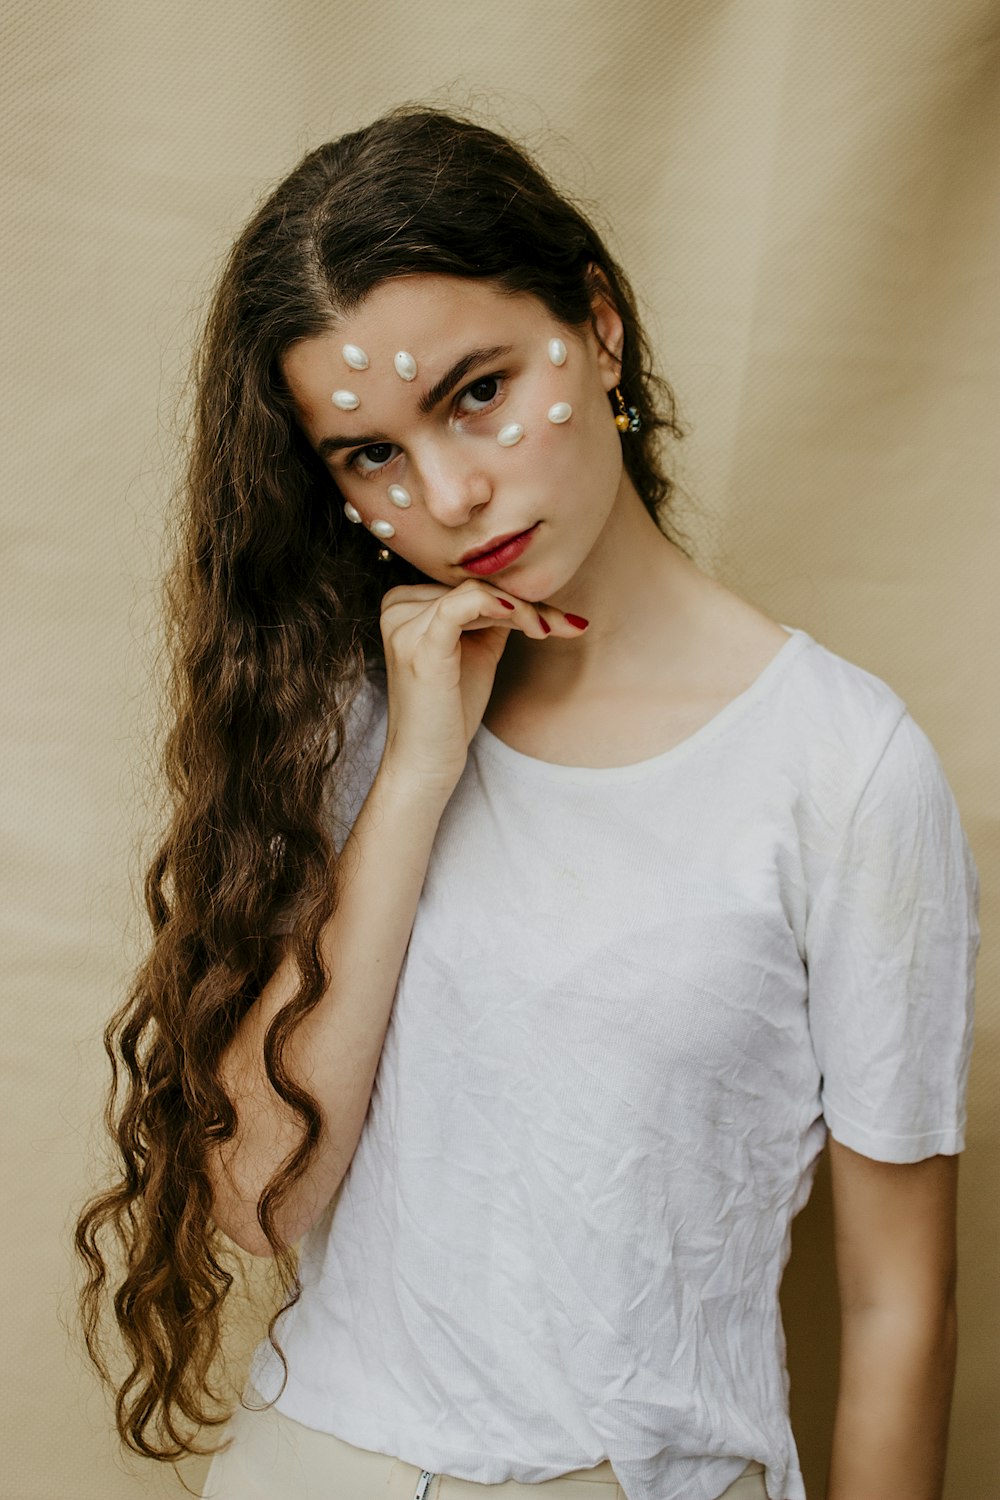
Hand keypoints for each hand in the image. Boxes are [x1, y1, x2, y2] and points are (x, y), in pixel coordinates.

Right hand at [377, 578, 587, 796]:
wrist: (426, 761)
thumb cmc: (450, 711)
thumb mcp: (476, 651)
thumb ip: (492, 618)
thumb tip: (528, 591)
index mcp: (404, 604)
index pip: (469, 584)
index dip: (517, 597)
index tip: (559, 618)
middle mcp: (397, 607)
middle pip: (475, 587)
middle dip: (527, 604)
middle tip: (569, 623)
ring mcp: (403, 626)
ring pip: (477, 594)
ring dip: (523, 610)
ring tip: (550, 631)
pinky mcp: (418, 646)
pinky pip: (461, 606)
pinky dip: (497, 606)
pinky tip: (528, 620)